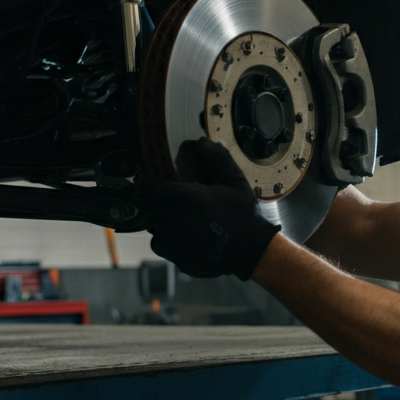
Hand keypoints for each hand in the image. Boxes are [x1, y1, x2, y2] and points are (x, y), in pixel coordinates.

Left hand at [137, 138, 280, 279]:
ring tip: (178, 218)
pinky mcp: (178, 257)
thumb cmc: (244, 215)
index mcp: (190, 198)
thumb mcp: (235, 183)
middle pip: (147, 207)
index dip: (147, 183)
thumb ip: (219, 160)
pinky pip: (160, 245)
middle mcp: (178, 219)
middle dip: (154, 201)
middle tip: (166, 199)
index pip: (150, 187)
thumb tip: (203, 143)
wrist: (252, 250)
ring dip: (159, 220)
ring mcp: (177, 241)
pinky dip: (165, 239)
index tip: (152, 182)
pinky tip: (182, 235)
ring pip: (152, 226)